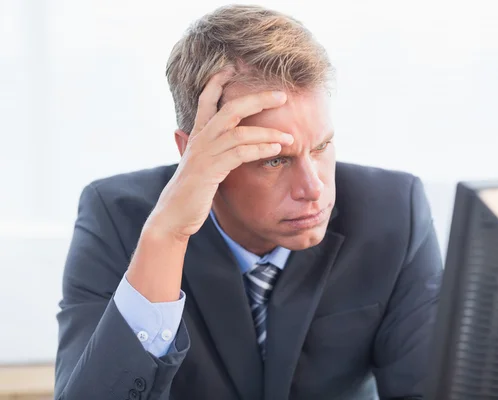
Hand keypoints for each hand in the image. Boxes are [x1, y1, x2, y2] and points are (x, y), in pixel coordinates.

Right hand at [147, 69, 292, 239]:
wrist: (174, 215)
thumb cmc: (190, 192)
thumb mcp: (198, 165)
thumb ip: (204, 149)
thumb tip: (199, 136)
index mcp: (198, 135)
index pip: (206, 100)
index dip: (218, 82)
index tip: (232, 67)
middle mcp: (200, 139)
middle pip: (230, 109)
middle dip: (257, 100)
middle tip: (281, 96)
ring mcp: (205, 154)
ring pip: (240, 132)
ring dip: (268, 133)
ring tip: (289, 137)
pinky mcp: (210, 170)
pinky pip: (239, 154)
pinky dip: (260, 150)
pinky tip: (275, 150)